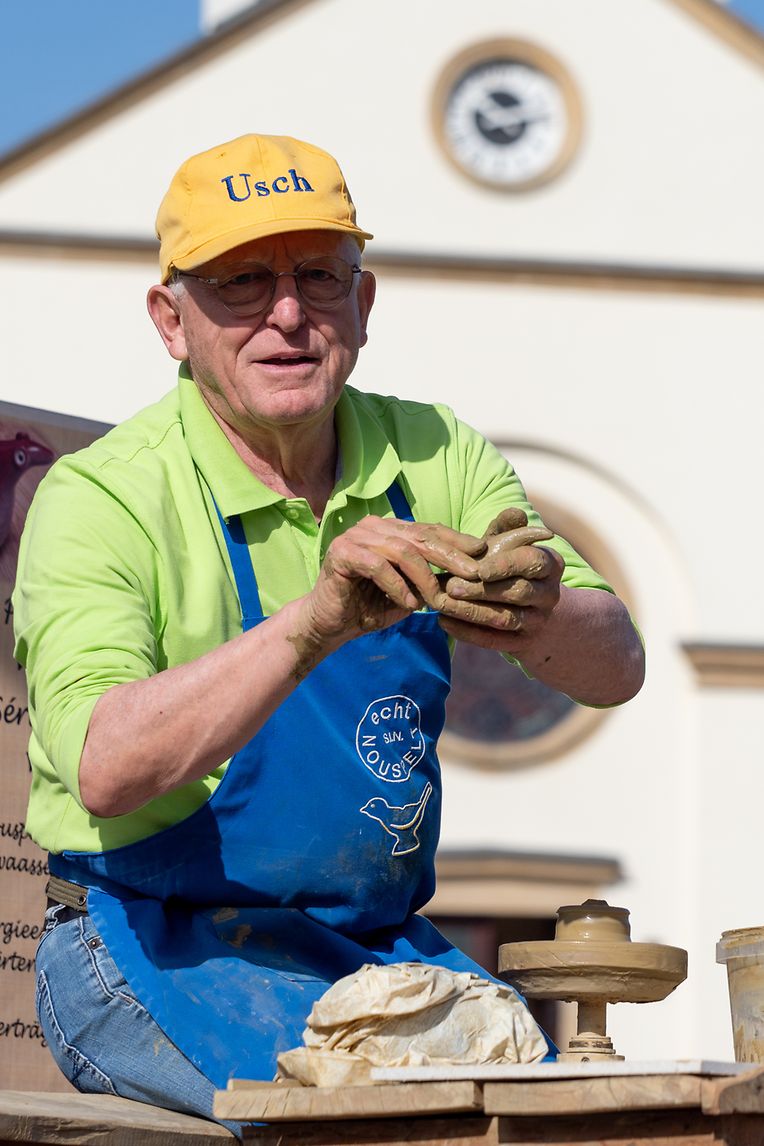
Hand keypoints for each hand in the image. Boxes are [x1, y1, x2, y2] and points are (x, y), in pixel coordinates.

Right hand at [296, 515, 486, 654]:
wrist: (329, 624)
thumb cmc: (370, 607)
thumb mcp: (409, 592)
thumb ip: (431, 579)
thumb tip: (470, 575)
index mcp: (391, 529)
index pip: (430, 530)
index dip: (458, 541)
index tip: (483, 554)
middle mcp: (374, 526)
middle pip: (421, 537)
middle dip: (451, 556)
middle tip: (474, 574)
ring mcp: (356, 536)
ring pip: (402, 550)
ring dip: (424, 578)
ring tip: (438, 600)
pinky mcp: (342, 552)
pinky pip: (378, 566)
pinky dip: (397, 586)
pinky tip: (410, 604)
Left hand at [437, 508, 562, 650]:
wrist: (534, 613)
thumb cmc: (512, 569)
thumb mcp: (511, 547)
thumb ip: (507, 529)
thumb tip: (514, 512)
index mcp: (551, 565)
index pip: (532, 562)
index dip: (506, 565)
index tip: (479, 568)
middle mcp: (550, 594)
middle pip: (517, 592)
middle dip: (482, 590)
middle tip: (450, 586)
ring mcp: (538, 621)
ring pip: (505, 618)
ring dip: (471, 612)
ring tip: (441, 604)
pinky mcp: (522, 644)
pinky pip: (495, 641)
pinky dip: (468, 633)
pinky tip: (444, 623)